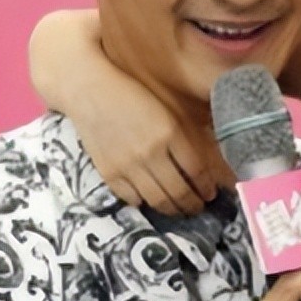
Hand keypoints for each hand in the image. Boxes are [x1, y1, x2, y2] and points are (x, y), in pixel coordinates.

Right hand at [78, 86, 227, 216]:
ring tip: (179, 209)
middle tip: (197, 207)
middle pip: (179, 191)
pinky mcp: (109, 173)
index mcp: (170, 133)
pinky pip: (132, 198)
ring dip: (173, 209)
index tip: (210, 193)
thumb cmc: (133, 96)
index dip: (206, 187)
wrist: (90, 91)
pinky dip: (144, 202)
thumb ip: (184, 139)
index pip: (197, 171)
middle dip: (193, 205)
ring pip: (158, 200)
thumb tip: (200, 168)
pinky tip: (150, 199)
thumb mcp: (166, 112)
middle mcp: (151, 153)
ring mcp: (128, 166)